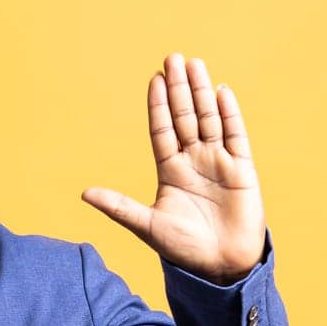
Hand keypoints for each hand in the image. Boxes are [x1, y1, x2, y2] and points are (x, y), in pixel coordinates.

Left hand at [81, 52, 266, 285]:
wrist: (221, 267)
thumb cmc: (183, 250)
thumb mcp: (147, 225)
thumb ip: (119, 207)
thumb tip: (84, 194)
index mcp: (170, 172)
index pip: (162, 130)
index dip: (158, 105)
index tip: (154, 79)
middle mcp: (194, 162)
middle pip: (184, 116)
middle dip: (178, 88)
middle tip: (172, 58)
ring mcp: (218, 163)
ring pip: (209, 119)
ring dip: (201, 92)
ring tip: (194, 64)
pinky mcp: (242, 170)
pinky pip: (236, 135)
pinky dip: (230, 113)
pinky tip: (221, 91)